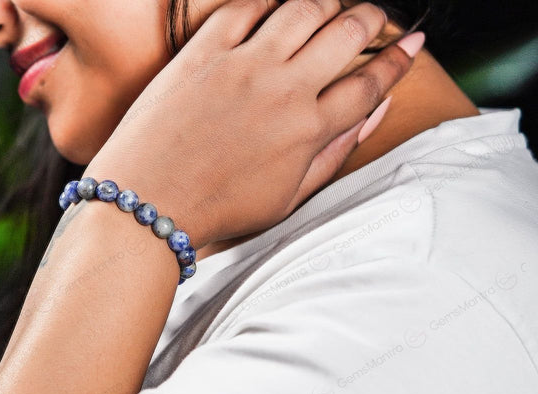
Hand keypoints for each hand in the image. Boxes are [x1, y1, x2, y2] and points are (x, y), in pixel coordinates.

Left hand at [82, 0, 419, 248]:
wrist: (147, 203)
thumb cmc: (216, 208)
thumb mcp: (288, 197)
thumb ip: (334, 153)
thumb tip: (373, 113)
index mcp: (309, 129)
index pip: (369, 83)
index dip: (397, 60)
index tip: (410, 44)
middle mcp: (284, 88)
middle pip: (346, 33)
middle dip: (371, 18)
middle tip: (374, 17)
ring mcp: (242, 65)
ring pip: (304, 9)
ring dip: (328, 0)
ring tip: (332, 4)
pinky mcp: (202, 52)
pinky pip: (244, 6)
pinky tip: (276, 3)